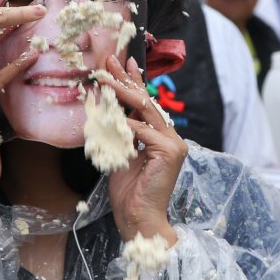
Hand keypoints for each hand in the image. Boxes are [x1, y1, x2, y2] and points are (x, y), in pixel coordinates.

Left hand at [101, 56, 186, 244]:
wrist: (138, 218)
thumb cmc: (128, 192)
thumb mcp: (119, 153)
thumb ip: (119, 132)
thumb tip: (108, 108)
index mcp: (161, 137)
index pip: (146, 104)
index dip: (133, 82)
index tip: (121, 63)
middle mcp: (171, 138)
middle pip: (147, 102)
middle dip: (128, 79)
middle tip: (112, 61)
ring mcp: (174, 144)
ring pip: (145, 111)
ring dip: (123, 93)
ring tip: (106, 78)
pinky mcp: (170, 152)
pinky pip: (143, 131)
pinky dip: (126, 124)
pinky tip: (113, 118)